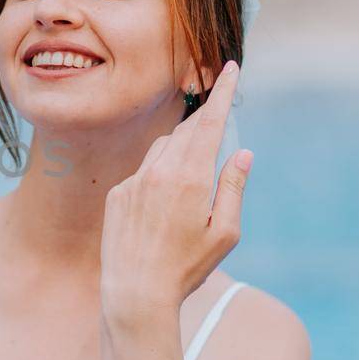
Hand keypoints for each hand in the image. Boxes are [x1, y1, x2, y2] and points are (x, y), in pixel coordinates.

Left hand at [99, 61, 251, 334]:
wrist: (135, 292)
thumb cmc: (187, 267)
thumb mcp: (224, 231)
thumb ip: (233, 186)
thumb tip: (241, 152)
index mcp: (191, 177)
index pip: (211, 123)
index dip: (223, 93)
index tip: (230, 67)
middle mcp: (159, 171)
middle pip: (187, 129)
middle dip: (205, 119)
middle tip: (218, 114)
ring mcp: (134, 180)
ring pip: (163, 147)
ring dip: (181, 148)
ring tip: (193, 178)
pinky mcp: (117, 193)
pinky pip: (142, 172)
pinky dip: (158, 176)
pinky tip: (163, 207)